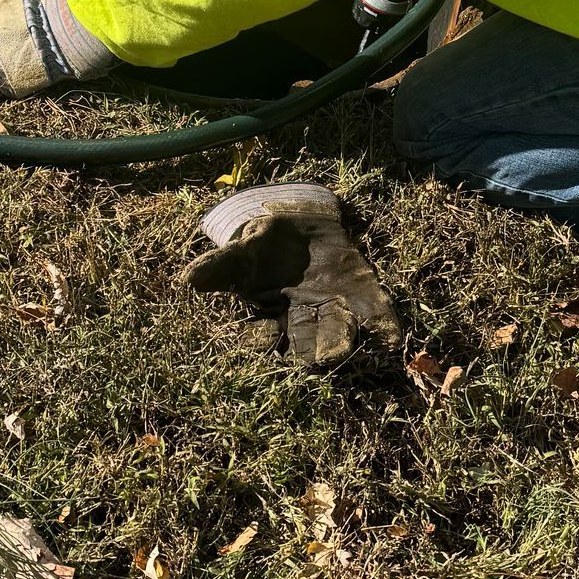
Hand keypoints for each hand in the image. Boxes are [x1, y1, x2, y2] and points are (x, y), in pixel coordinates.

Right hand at [183, 182, 400, 368]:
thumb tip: (188, 280)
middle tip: (319, 356)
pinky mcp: (362, 297)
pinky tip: (391, 337)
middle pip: (307, 345)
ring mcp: (335, 312)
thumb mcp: (242, 251)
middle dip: (314, 351)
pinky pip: (374, 315)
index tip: (265, 338)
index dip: (265, 342)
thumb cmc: (266, 244)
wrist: (304, 222)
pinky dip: (384, 327)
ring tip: (349, 343)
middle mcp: (303, 323)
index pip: (266, 339)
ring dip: (346, 340)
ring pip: (340, 333)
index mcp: (270, 318)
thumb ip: (220, 266)